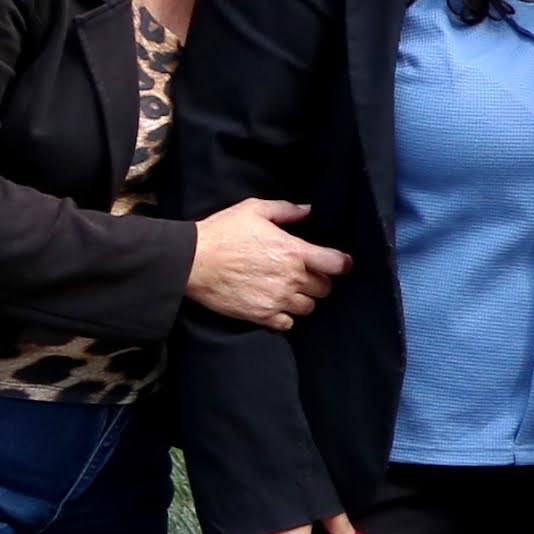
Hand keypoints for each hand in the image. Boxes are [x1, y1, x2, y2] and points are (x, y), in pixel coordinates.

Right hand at [185, 198, 346, 328]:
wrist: (190, 261)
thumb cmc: (221, 232)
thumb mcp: (253, 210)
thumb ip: (285, 210)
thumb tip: (308, 210)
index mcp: (294, 251)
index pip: (337, 264)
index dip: (342, 264)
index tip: (338, 264)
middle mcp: (291, 278)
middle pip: (325, 288)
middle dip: (319, 281)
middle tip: (303, 275)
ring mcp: (277, 299)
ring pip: (309, 307)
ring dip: (303, 300)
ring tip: (288, 291)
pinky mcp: (261, 315)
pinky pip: (288, 323)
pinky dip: (285, 317)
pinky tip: (274, 305)